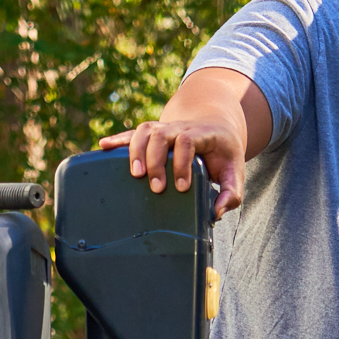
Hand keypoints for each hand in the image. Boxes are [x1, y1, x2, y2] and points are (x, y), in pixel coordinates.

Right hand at [96, 68, 263, 217]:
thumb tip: (216, 213)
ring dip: (135, 151)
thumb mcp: (234, 171)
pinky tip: (104, 146)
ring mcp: (165, 129)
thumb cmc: (224, 153)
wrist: (216, 125)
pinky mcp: (153, 134)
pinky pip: (132, 133)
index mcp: (202, 134)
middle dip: (155, 161)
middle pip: (161, 135)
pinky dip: (118, 139)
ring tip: (135, 174)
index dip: (181, 163)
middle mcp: (180, 128)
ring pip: (144, 130)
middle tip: (156, 187)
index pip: (187, 141)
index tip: (181, 187)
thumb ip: (231, 193)